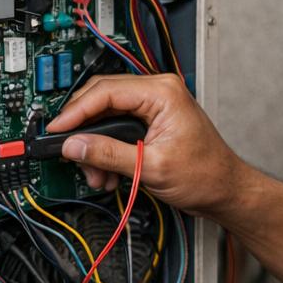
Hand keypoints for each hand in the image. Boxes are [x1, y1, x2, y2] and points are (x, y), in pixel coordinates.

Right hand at [46, 73, 246, 216]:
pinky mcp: (151, 120)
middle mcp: (157, 91)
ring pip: (106, 116)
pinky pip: (117, 127)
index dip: (75, 112)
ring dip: (95, 145)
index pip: (105, 92)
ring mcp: (154, 105)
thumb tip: (75, 145)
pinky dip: (106, 149)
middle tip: (71, 153)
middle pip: (101, 99)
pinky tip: (106, 171)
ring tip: (96, 173)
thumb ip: (108, 154)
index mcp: (162, 92)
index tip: (56, 130)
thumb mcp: (150, 167)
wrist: (226, 191)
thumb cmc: (205, 175)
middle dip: (84, 131)